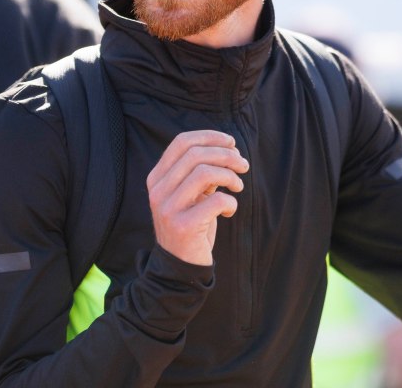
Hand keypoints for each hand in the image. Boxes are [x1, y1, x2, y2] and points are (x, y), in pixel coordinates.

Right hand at [146, 130, 248, 265]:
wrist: (180, 265)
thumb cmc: (192, 223)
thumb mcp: (192, 193)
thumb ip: (201, 171)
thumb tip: (228, 147)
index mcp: (157, 177)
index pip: (181, 142)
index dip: (210, 136)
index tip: (231, 143)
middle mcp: (158, 190)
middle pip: (196, 154)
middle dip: (227, 155)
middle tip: (243, 165)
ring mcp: (168, 208)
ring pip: (205, 172)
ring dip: (230, 176)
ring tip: (238, 186)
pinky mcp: (183, 226)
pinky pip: (216, 201)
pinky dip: (231, 202)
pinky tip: (230, 211)